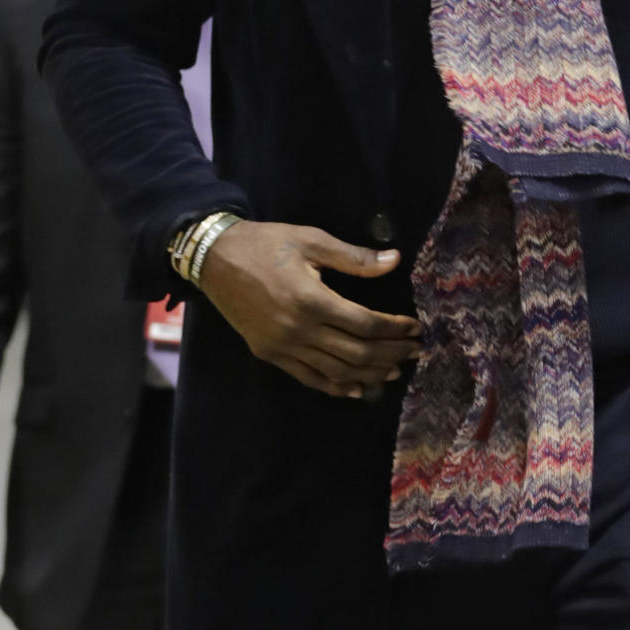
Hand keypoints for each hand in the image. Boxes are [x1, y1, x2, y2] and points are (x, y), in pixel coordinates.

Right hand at [198, 218, 421, 397]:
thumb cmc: (267, 243)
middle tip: (415, 351)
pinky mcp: (269, 354)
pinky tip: (355, 388)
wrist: (214, 259)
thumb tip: (394, 260)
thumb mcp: (311, 240)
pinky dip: (335, 386)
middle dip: (390, 354)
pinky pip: (308, 378)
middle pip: (355, 352)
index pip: (364, 323)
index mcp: (311, 299)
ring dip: (369, 374)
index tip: (415, 327)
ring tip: (395, 371)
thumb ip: (353, 257)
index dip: (394, 329)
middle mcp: (298, 330)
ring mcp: (282, 347)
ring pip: (335, 371)